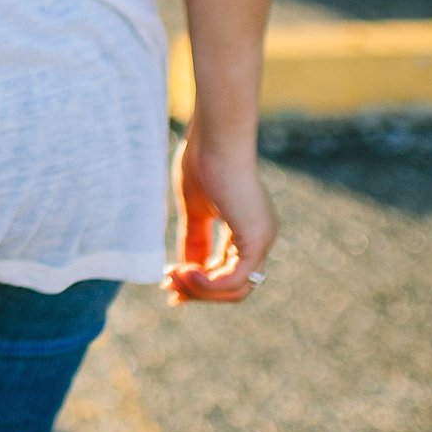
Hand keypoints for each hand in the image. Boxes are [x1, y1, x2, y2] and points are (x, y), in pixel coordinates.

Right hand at [165, 127, 276, 303]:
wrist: (214, 140)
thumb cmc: (204, 162)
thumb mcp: (195, 211)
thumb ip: (194, 240)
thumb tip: (184, 269)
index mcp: (249, 228)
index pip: (229, 271)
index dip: (200, 284)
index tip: (170, 284)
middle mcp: (261, 237)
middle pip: (233, 287)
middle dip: (199, 292)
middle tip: (168, 286)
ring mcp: (262, 240)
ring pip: (236, 289)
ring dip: (201, 290)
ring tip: (173, 278)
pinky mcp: (256, 239)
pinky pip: (235, 280)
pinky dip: (209, 284)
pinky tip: (186, 273)